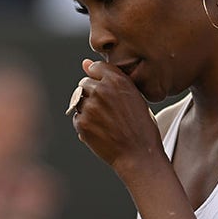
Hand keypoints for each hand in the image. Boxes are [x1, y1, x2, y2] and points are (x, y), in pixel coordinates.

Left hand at [70, 59, 163, 175]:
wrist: (139, 155)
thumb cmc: (140, 125)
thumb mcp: (132, 96)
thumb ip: (109, 78)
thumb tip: (84, 63)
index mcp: (117, 80)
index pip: (95, 68)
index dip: (99, 79)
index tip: (105, 90)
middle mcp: (101, 90)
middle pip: (84, 83)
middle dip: (91, 94)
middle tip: (106, 110)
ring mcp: (90, 106)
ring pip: (78, 100)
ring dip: (87, 108)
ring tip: (105, 121)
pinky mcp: (82, 122)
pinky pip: (76, 117)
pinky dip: (85, 123)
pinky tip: (101, 131)